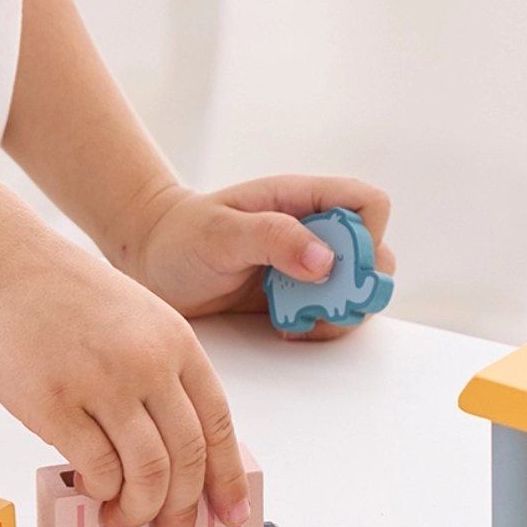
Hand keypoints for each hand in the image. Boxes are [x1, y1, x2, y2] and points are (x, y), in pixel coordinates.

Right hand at [0, 226, 250, 526]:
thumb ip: (161, 376)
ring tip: (123, 517)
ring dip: (140, 509)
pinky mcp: (56, 403)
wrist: (1, 265)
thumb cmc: (62, 293)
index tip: (228, 511)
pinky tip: (92, 489)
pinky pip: (97, 468)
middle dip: (184, 508)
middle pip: (188, 456)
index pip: (218, 424)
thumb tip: (173, 452)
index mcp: (176, 342)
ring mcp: (103, 382)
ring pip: (148, 472)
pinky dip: (101, 491)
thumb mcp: (138, 321)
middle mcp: (148, 363)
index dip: (226, 478)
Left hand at [122, 175, 395, 335]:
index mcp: (301, 199)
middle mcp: (313, 230)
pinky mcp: (297, 296)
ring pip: (357, 289)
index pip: (368, 204)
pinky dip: (320, 327)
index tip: (334, 265)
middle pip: (374, 254)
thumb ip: (272, 238)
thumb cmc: (181, 236)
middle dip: (356, 286)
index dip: (367, 236)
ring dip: (339, 311)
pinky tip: (287, 327)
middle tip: (319, 305)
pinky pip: (332, 313)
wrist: (152, 263)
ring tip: (298, 321)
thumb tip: (326, 260)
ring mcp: (308, 265)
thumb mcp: (220, 233)